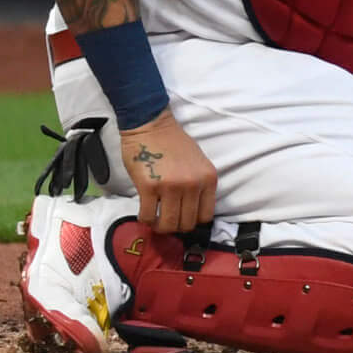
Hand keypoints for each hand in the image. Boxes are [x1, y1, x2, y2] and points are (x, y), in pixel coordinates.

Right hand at [118, 110, 216, 236]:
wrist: (151, 125)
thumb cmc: (173, 143)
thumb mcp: (198, 163)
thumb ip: (198, 185)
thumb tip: (191, 210)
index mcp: (208, 178)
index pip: (206, 215)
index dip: (193, 221)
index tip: (183, 218)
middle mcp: (193, 184)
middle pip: (187, 223)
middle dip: (175, 226)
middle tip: (165, 221)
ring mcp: (172, 187)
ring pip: (169, 224)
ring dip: (160, 226)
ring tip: (154, 220)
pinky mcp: (149, 187)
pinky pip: (148, 216)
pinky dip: (145, 219)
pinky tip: (144, 213)